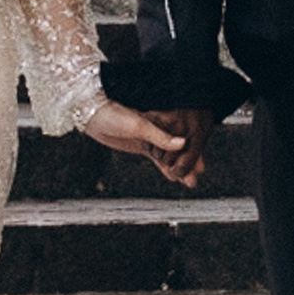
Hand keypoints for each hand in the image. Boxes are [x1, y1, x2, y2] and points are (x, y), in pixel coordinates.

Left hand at [81, 99, 209, 189]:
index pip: (182, 137)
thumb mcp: (138, 125)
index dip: (193, 151)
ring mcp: (150, 138)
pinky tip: (174, 177)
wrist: (93, 116)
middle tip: (198, 175)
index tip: (200, 163)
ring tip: (190, 181)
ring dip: (179, 168)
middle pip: (178, 148)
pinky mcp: (142, 145)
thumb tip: (182, 144)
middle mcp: (158, 128)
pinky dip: (166, 168)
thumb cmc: (112, 113)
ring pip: (169, 156)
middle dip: (189, 162)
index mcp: (161, 118)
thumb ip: (160, 136)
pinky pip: (158, 159)